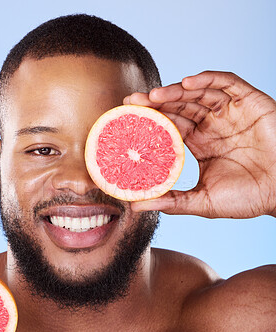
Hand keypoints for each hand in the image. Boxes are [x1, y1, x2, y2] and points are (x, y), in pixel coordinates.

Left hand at [124, 71, 275, 217]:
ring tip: (154, 95)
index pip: (170, 125)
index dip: (150, 120)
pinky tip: (188, 83)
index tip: (128, 118)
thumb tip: (136, 206)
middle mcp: (212, 125)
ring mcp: (230, 112)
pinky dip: (208, 79)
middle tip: (132, 101)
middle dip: (155, 102)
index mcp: (199, 143)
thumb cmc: (246, 199)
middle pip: (179, 106)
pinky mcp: (249, 102)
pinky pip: (227, 83)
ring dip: (176, 91)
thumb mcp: (202, 201)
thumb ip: (171, 202)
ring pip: (198, 93)